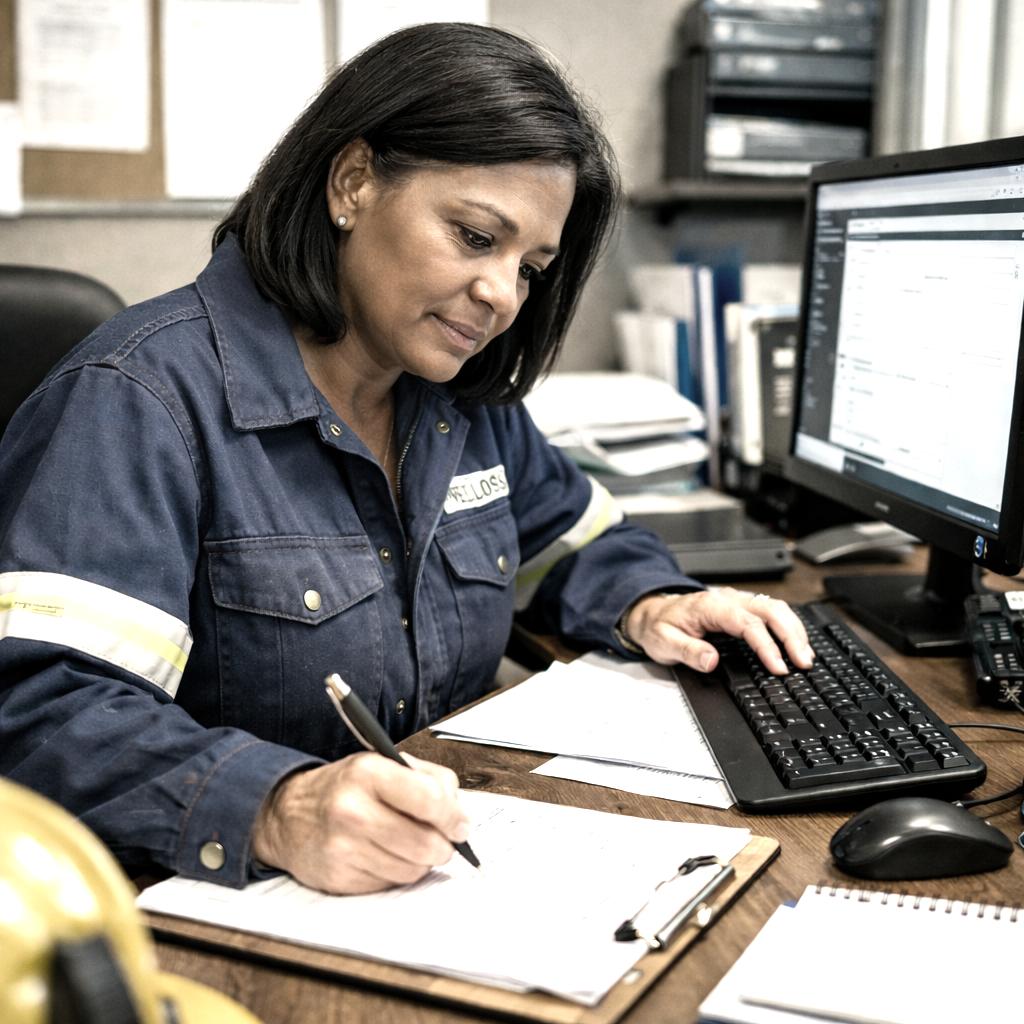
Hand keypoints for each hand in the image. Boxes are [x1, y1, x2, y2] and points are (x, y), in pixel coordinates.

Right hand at [251, 752, 469, 893]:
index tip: (460, 825)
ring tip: (409, 845)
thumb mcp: (384, 764)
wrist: (288, 815)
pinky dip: (396, 873)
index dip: (453, 817)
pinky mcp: (339, 878)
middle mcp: (353, 810)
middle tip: (444, 842)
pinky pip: (390, 884)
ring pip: (412, 869)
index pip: (429, 800)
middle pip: (426, 843)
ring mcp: (343, 847)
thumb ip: (429, 779)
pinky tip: (384, 855)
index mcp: (369, 772)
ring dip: (421, 862)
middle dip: (444, 846)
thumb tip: (459, 815)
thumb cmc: (346, 788)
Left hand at [621, 588, 813, 675]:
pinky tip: (796, 643)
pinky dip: (788, 626)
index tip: (778, 667)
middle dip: (791, 635)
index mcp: (710, 606)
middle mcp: (727, 599)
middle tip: (803, 662)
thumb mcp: (663, 643)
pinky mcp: (741, 606)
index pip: (747, 623)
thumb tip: (711, 661)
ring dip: (794, 630)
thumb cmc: (659, 626)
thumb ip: (687, 651)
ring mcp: (736, 600)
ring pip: (775, 607)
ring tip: (806, 656)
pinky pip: (771, 610)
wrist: (652, 612)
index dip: (766, 646)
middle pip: (769, 609)